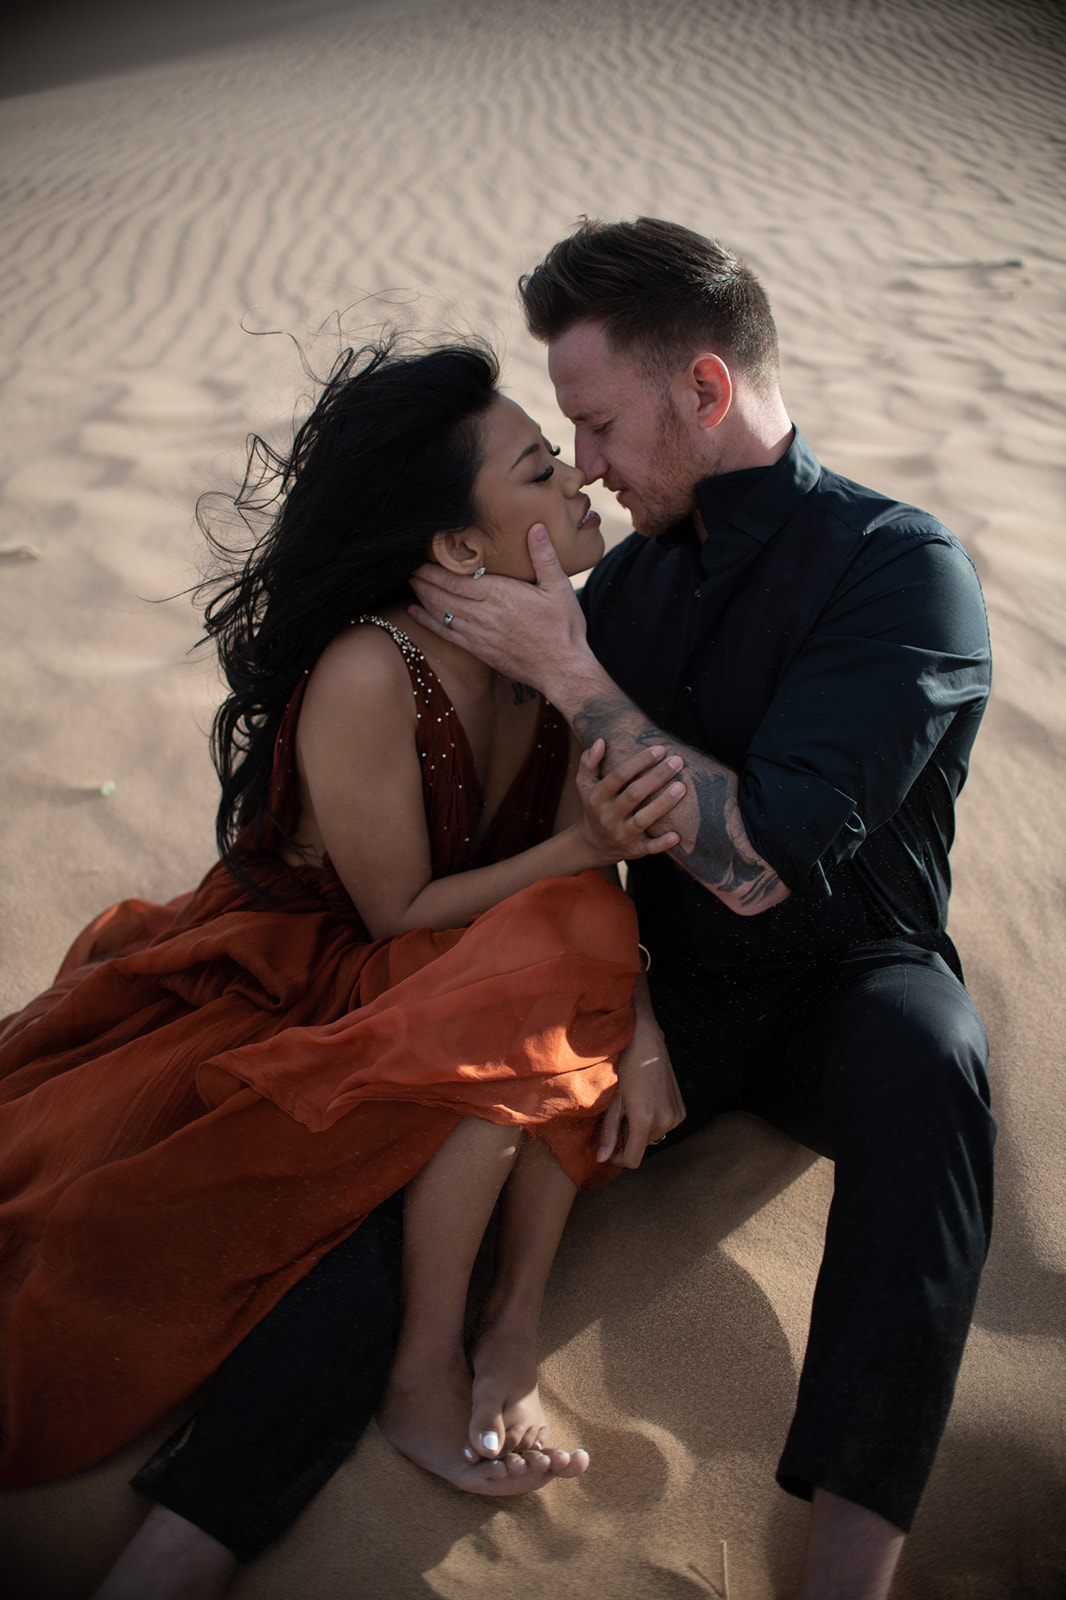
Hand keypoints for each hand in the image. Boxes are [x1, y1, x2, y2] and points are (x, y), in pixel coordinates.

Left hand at [408, 523, 590, 691]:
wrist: (562, 669)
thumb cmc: (563, 628)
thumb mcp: (559, 587)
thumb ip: (544, 556)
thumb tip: (535, 527)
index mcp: (499, 595)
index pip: (456, 581)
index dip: (433, 571)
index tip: (419, 561)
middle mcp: (484, 615)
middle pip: (442, 596)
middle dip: (422, 582)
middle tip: (408, 569)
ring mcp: (479, 635)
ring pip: (441, 614)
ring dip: (423, 599)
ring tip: (410, 586)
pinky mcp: (479, 651)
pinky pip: (447, 634)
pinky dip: (428, 623)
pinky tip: (416, 614)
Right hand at [575, 739, 684, 863]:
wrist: (592, 845)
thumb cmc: (594, 806)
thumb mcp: (585, 785)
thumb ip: (589, 762)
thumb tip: (601, 741)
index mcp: (596, 797)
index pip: (618, 776)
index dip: (640, 762)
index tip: (660, 749)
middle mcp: (607, 817)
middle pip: (634, 795)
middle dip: (657, 777)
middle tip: (677, 761)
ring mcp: (620, 835)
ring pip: (643, 820)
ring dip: (663, 804)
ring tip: (682, 787)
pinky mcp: (633, 851)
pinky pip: (648, 848)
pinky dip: (662, 844)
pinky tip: (677, 834)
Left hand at [598, 992, 685, 1168]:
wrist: (646, 1046)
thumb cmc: (624, 1070)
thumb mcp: (612, 1102)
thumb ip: (608, 1133)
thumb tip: (602, 1160)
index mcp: (645, 1121)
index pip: (633, 1160)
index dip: (618, 1159)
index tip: (610, 1149)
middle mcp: (665, 1121)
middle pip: (642, 1146)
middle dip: (629, 1136)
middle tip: (621, 1113)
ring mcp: (675, 1116)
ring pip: (653, 1136)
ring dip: (641, 1128)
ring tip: (634, 1104)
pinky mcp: (681, 1110)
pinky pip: (664, 1125)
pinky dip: (654, 1120)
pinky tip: (647, 1100)